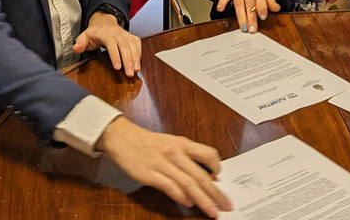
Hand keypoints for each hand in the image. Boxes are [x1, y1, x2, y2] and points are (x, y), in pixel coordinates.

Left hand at [73, 11, 141, 76]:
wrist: (104, 22)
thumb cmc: (94, 33)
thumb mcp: (84, 36)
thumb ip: (80, 43)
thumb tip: (76, 48)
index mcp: (105, 33)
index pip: (111, 44)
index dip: (115, 56)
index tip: (118, 67)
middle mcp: (117, 33)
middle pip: (124, 46)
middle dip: (128, 60)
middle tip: (129, 74)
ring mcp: (125, 34)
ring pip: (132, 45)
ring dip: (135, 58)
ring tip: (136, 71)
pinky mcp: (131, 37)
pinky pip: (137, 44)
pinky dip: (139, 54)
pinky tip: (137, 64)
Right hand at [96, 117, 231, 217]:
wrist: (122, 138)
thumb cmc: (148, 142)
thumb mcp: (171, 143)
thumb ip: (186, 156)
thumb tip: (204, 175)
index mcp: (182, 143)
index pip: (208, 154)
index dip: (218, 168)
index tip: (222, 181)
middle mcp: (174, 152)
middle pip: (201, 175)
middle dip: (216, 193)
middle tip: (226, 205)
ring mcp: (162, 163)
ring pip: (188, 183)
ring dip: (203, 199)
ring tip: (212, 211)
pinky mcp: (149, 174)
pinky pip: (169, 186)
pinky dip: (180, 196)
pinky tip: (189, 203)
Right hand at [217, 0, 281, 32]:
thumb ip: (270, 0)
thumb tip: (277, 9)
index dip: (262, 6)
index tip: (263, 17)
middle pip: (249, 1)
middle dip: (251, 16)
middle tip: (252, 28)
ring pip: (238, 1)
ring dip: (241, 16)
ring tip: (243, 27)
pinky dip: (222, 2)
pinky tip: (221, 9)